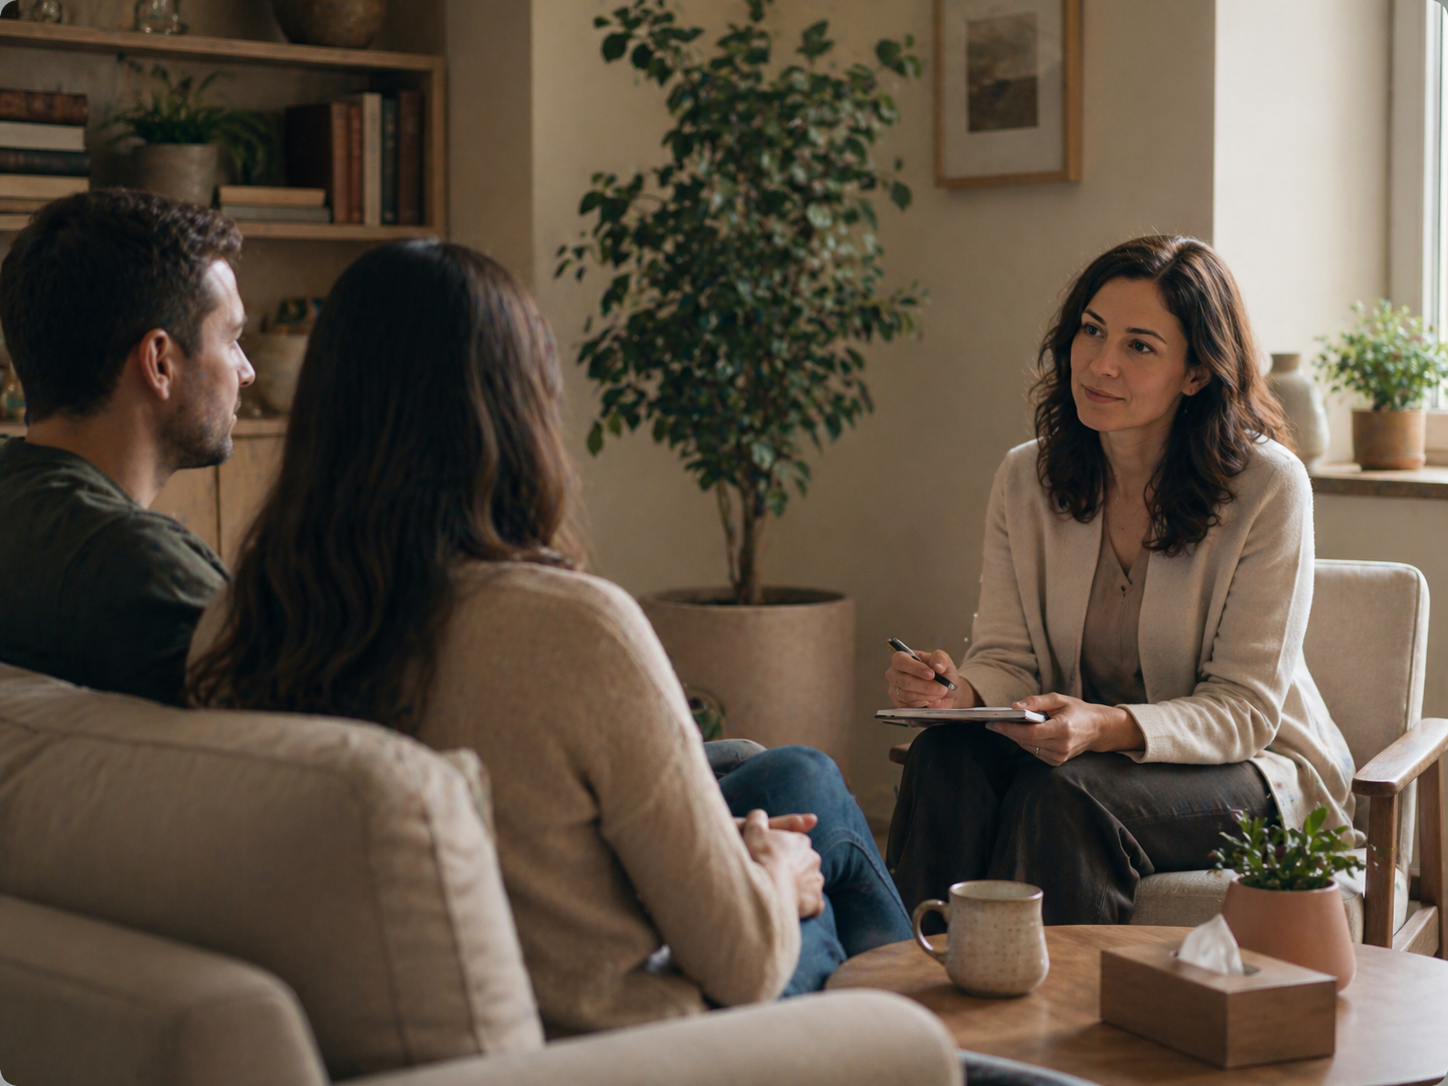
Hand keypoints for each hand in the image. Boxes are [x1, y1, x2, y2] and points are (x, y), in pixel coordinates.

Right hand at [740, 809, 824, 918]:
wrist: (768, 887)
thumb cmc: (760, 857)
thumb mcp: (752, 830)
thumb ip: (757, 819)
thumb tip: (759, 815)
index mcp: (801, 841)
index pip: (795, 844)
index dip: (781, 851)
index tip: (770, 858)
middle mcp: (813, 859)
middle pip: (804, 863)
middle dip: (793, 869)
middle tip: (774, 876)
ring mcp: (816, 881)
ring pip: (810, 883)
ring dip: (799, 887)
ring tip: (780, 893)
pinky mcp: (815, 902)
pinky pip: (814, 905)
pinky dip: (807, 906)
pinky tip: (794, 908)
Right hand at [886, 648, 978, 710]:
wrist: (946, 692)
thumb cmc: (942, 674)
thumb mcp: (945, 662)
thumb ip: (941, 658)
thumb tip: (937, 666)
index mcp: (902, 658)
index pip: (900, 660)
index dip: (915, 668)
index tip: (932, 675)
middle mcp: (894, 673)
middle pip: (904, 681)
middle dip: (926, 687)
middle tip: (942, 688)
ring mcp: (894, 689)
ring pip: (908, 695)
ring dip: (927, 696)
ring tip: (939, 694)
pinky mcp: (898, 704)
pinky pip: (909, 707)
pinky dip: (923, 704)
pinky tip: (931, 701)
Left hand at [986, 692, 1145, 764]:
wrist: (1098, 729)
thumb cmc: (1078, 711)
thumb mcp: (1059, 699)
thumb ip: (1036, 701)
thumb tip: (1015, 706)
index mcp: (1063, 729)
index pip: (1031, 732)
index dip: (1010, 728)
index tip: (994, 722)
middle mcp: (1062, 746)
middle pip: (1026, 741)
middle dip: (1008, 731)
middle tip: (992, 722)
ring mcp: (1060, 757)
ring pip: (1028, 747)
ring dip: (1015, 737)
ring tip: (1002, 725)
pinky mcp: (1057, 762)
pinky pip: (1035, 751)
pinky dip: (1026, 742)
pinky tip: (1019, 733)